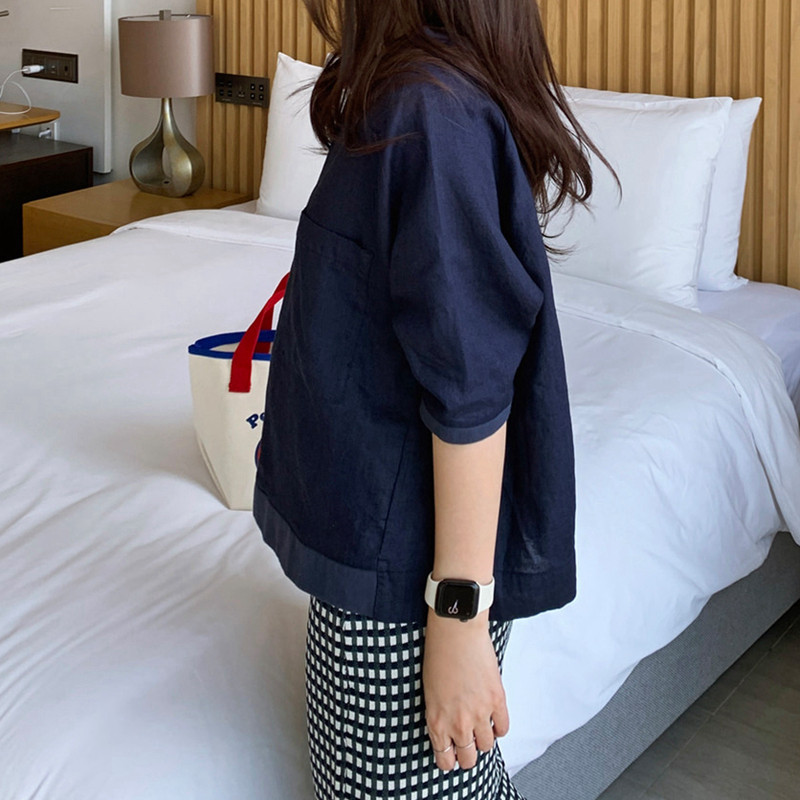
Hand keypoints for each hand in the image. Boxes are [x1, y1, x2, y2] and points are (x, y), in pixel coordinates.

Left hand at [423, 609, 509, 771]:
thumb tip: (448, 727)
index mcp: (436, 721)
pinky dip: (499, 727)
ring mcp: (479, 714)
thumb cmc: (438, 654)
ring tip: (481, 730)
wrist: (455, 632)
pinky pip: (503, 728)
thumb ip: (439, 714)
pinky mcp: (497, 701)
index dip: (449, 761)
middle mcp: (458, 723)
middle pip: (468, 758)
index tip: (451, 757)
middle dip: (467, 755)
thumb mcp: (429, 691)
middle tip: (468, 747)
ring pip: (487, 746)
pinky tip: (494, 720)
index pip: (445, 758)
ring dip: (484, 740)